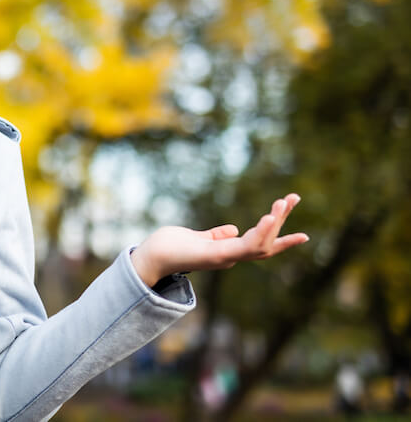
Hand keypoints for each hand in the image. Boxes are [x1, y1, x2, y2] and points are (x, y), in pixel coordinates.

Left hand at [130, 193, 308, 287]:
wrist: (150, 257)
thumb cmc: (169, 247)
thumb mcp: (197, 237)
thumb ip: (216, 235)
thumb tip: (233, 229)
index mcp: (228, 251)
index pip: (261, 245)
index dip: (282, 240)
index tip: (305, 235)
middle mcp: (230, 257)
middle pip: (265, 242)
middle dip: (282, 221)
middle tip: (294, 197)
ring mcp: (225, 258)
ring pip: (259, 244)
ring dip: (273, 223)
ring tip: (282, 203)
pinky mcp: (216, 256)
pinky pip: (244, 245)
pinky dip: (258, 233)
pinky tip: (269, 218)